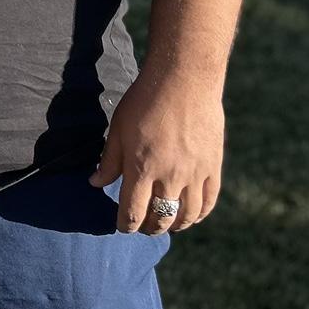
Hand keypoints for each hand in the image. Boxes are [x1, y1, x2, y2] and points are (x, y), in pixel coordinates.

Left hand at [90, 64, 225, 233]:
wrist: (183, 80)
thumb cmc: (144, 101)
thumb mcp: (118, 128)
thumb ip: (109, 160)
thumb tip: (95, 183)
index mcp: (141, 168)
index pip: (132, 213)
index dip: (125, 225)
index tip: (121, 225)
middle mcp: (169, 177)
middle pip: (159, 219)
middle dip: (148, 228)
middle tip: (142, 226)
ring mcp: (194, 175)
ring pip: (186, 216)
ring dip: (174, 225)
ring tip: (165, 224)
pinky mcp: (213, 168)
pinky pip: (208, 202)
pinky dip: (199, 215)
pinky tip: (191, 216)